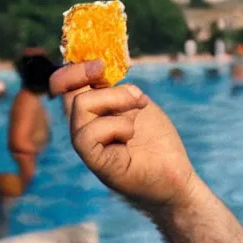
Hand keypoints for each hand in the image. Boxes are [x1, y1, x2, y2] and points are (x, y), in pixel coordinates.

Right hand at [50, 60, 199, 213]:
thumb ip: (116, 90)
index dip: (74, 69)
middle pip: (68, 91)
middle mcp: (84, 128)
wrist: (176, 177)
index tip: (100, 65)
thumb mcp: (136, 105)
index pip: (66, 86)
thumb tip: (98, 66)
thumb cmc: (158, 142)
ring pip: (80, 106)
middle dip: (90, 75)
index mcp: (93, 114)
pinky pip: (87, 134)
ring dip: (116, 100)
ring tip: (139, 109)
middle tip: (127, 84)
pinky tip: (131, 134)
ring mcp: (87, 146)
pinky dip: (115, 126)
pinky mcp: (95, 163)